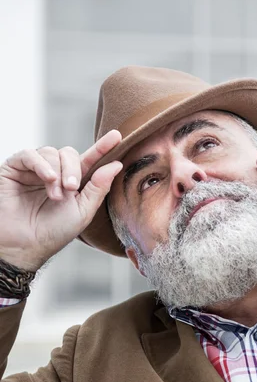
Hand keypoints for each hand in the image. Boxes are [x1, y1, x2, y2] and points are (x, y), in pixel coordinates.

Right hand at [0, 131, 122, 270]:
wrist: (25, 245)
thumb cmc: (53, 232)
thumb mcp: (83, 212)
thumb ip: (98, 188)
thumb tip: (116, 165)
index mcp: (73, 183)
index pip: (90, 160)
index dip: (103, 148)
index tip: (117, 137)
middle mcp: (55, 173)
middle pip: (69, 154)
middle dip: (73, 169)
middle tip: (71, 189)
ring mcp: (34, 170)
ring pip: (51, 152)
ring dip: (56, 173)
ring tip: (55, 195)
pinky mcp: (15, 168)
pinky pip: (30, 154)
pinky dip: (41, 164)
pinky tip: (47, 178)